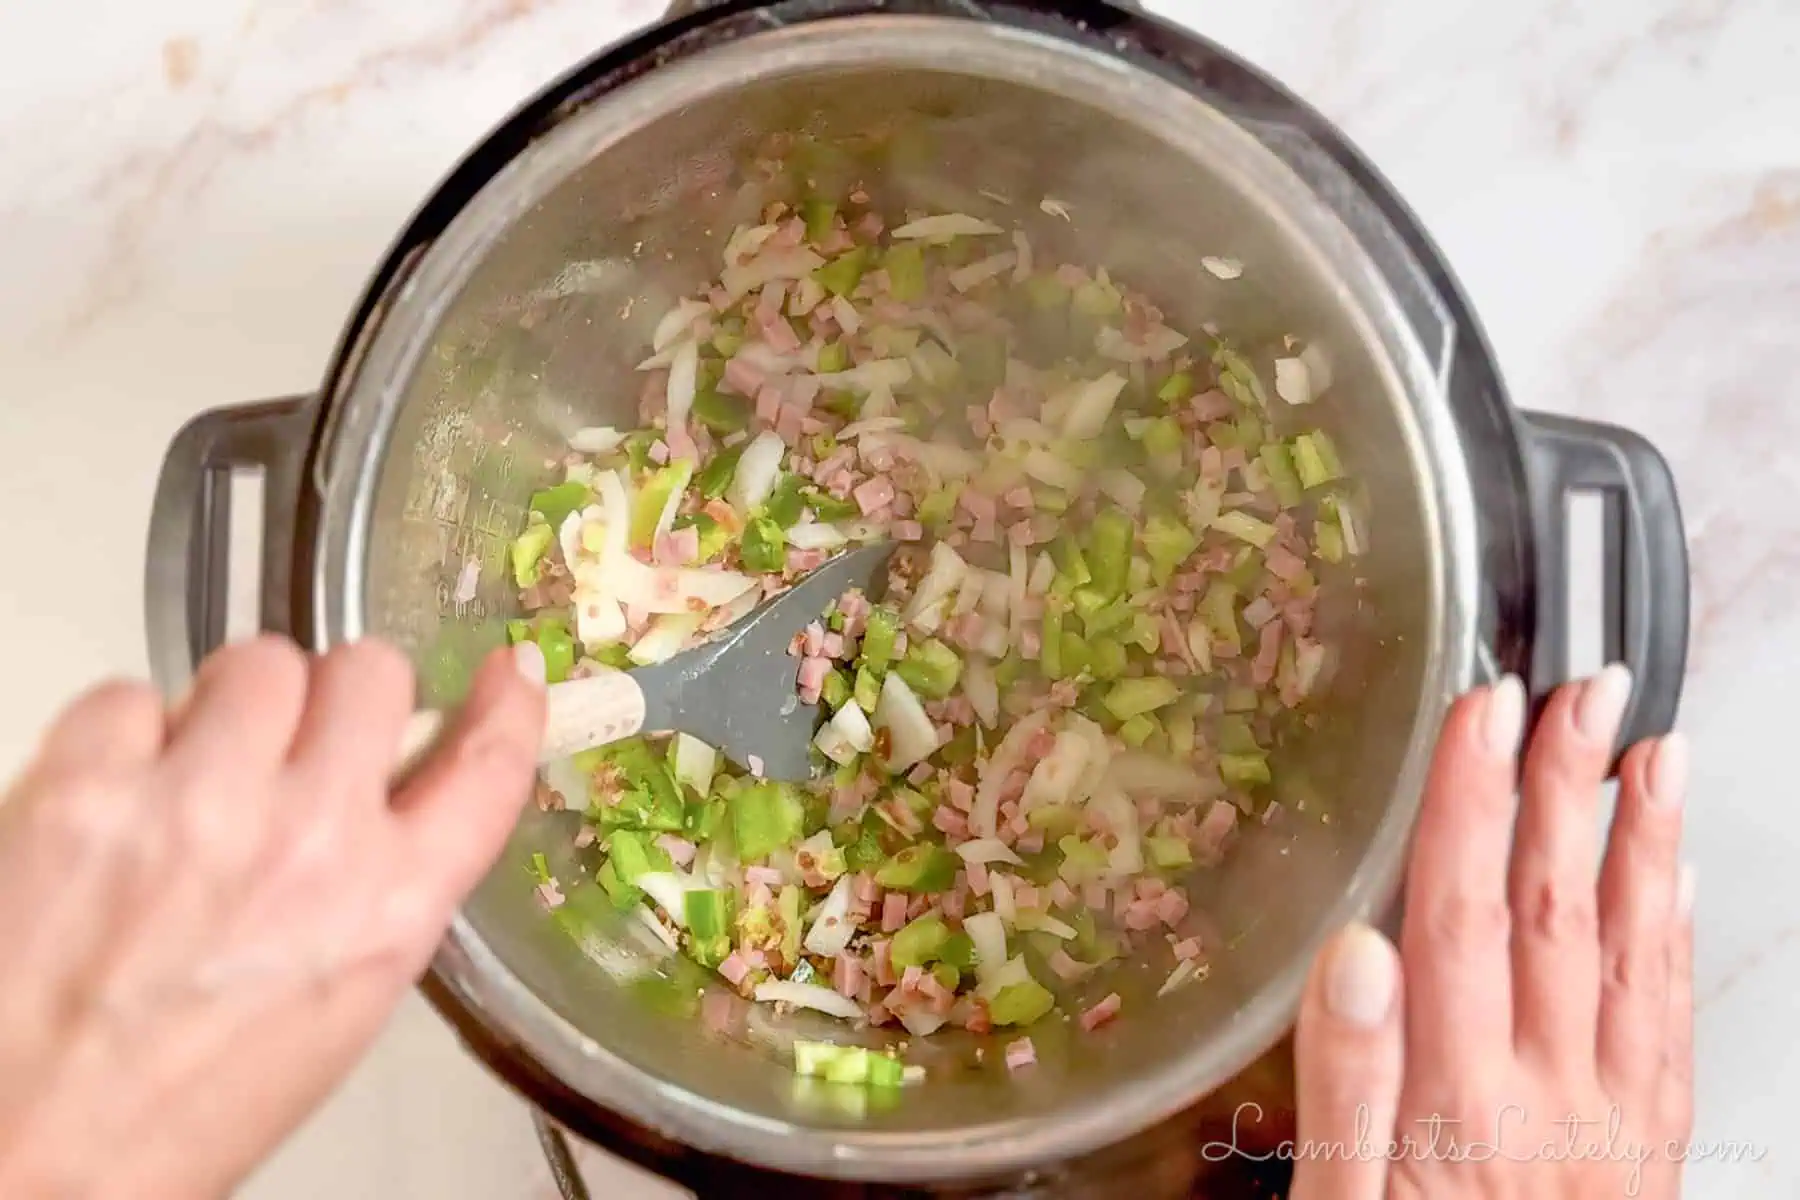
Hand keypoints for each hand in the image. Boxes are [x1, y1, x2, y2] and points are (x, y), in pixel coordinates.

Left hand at [0, 635, 545, 1197]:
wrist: (28, 1157)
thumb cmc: (177, 1108)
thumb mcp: (337, 1007)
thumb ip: (381, 890)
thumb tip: (385, 794)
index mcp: (389, 912)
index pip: (486, 766)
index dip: (506, 705)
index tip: (505, 673)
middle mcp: (311, 843)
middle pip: (370, 674)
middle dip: (339, 698)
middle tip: (296, 741)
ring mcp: (201, 802)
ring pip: (259, 662)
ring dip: (234, 704)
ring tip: (194, 775)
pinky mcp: (88, 785)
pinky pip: (132, 694)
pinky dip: (125, 735)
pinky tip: (115, 802)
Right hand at [1291, 668, 1692, 1198]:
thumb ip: (1348, 1088)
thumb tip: (1356, 953)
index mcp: (1462, 1104)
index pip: (1467, 917)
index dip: (1475, 803)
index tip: (1483, 709)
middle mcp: (1551, 1098)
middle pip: (1558, 914)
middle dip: (1566, 789)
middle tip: (1583, 689)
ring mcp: (1612, 1125)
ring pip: (1630, 956)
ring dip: (1641, 843)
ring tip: (1651, 750)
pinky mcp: (1645, 1153)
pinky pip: (1669, 1030)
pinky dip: (1673, 941)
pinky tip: (1671, 885)